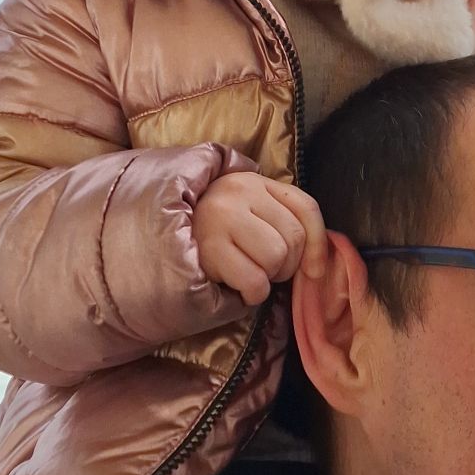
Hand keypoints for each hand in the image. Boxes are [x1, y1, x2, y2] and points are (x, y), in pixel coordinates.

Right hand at [192, 171, 326, 303]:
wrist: (156, 240)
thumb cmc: (210, 233)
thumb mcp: (248, 215)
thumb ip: (281, 222)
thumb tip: (317, 264)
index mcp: (255, 181)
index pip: (305, 208)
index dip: (318, 244)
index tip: (315, 270)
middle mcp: (239, 190)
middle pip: (293, 238)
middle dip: (286, 265)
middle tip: (263, 268)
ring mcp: (222, 216)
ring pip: (276, 257)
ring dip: (268, 278)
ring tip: (247, 273)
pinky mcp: (209, 246)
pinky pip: (255, 280)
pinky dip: (253, 293)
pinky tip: (237, 286)